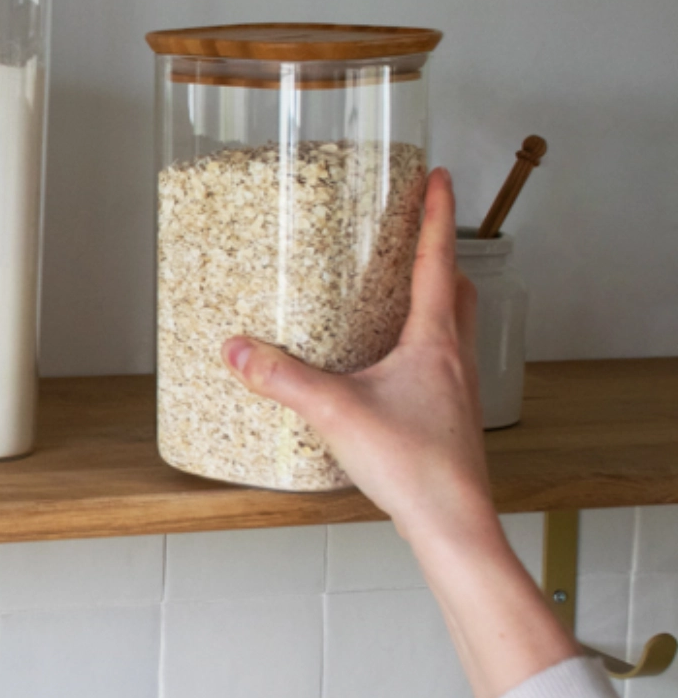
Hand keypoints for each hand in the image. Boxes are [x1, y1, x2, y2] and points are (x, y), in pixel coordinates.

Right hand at [222, 168, 494, 552]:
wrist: (453, 522)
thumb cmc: (413, 466)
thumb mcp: (335, 413)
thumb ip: (283, 379)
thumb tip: (238, 349)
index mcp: (435, 340)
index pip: (439, 259)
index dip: (437, 213)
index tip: (438, 175)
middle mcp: (455, 358)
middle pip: (459, 290)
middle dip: (441, 257)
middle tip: (418, 236)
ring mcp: (457, 390)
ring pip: (456, 329)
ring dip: (437, 303)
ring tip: (402, 296)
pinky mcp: (449, 419)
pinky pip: (442, 366)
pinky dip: (424, 349)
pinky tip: (393, 369)